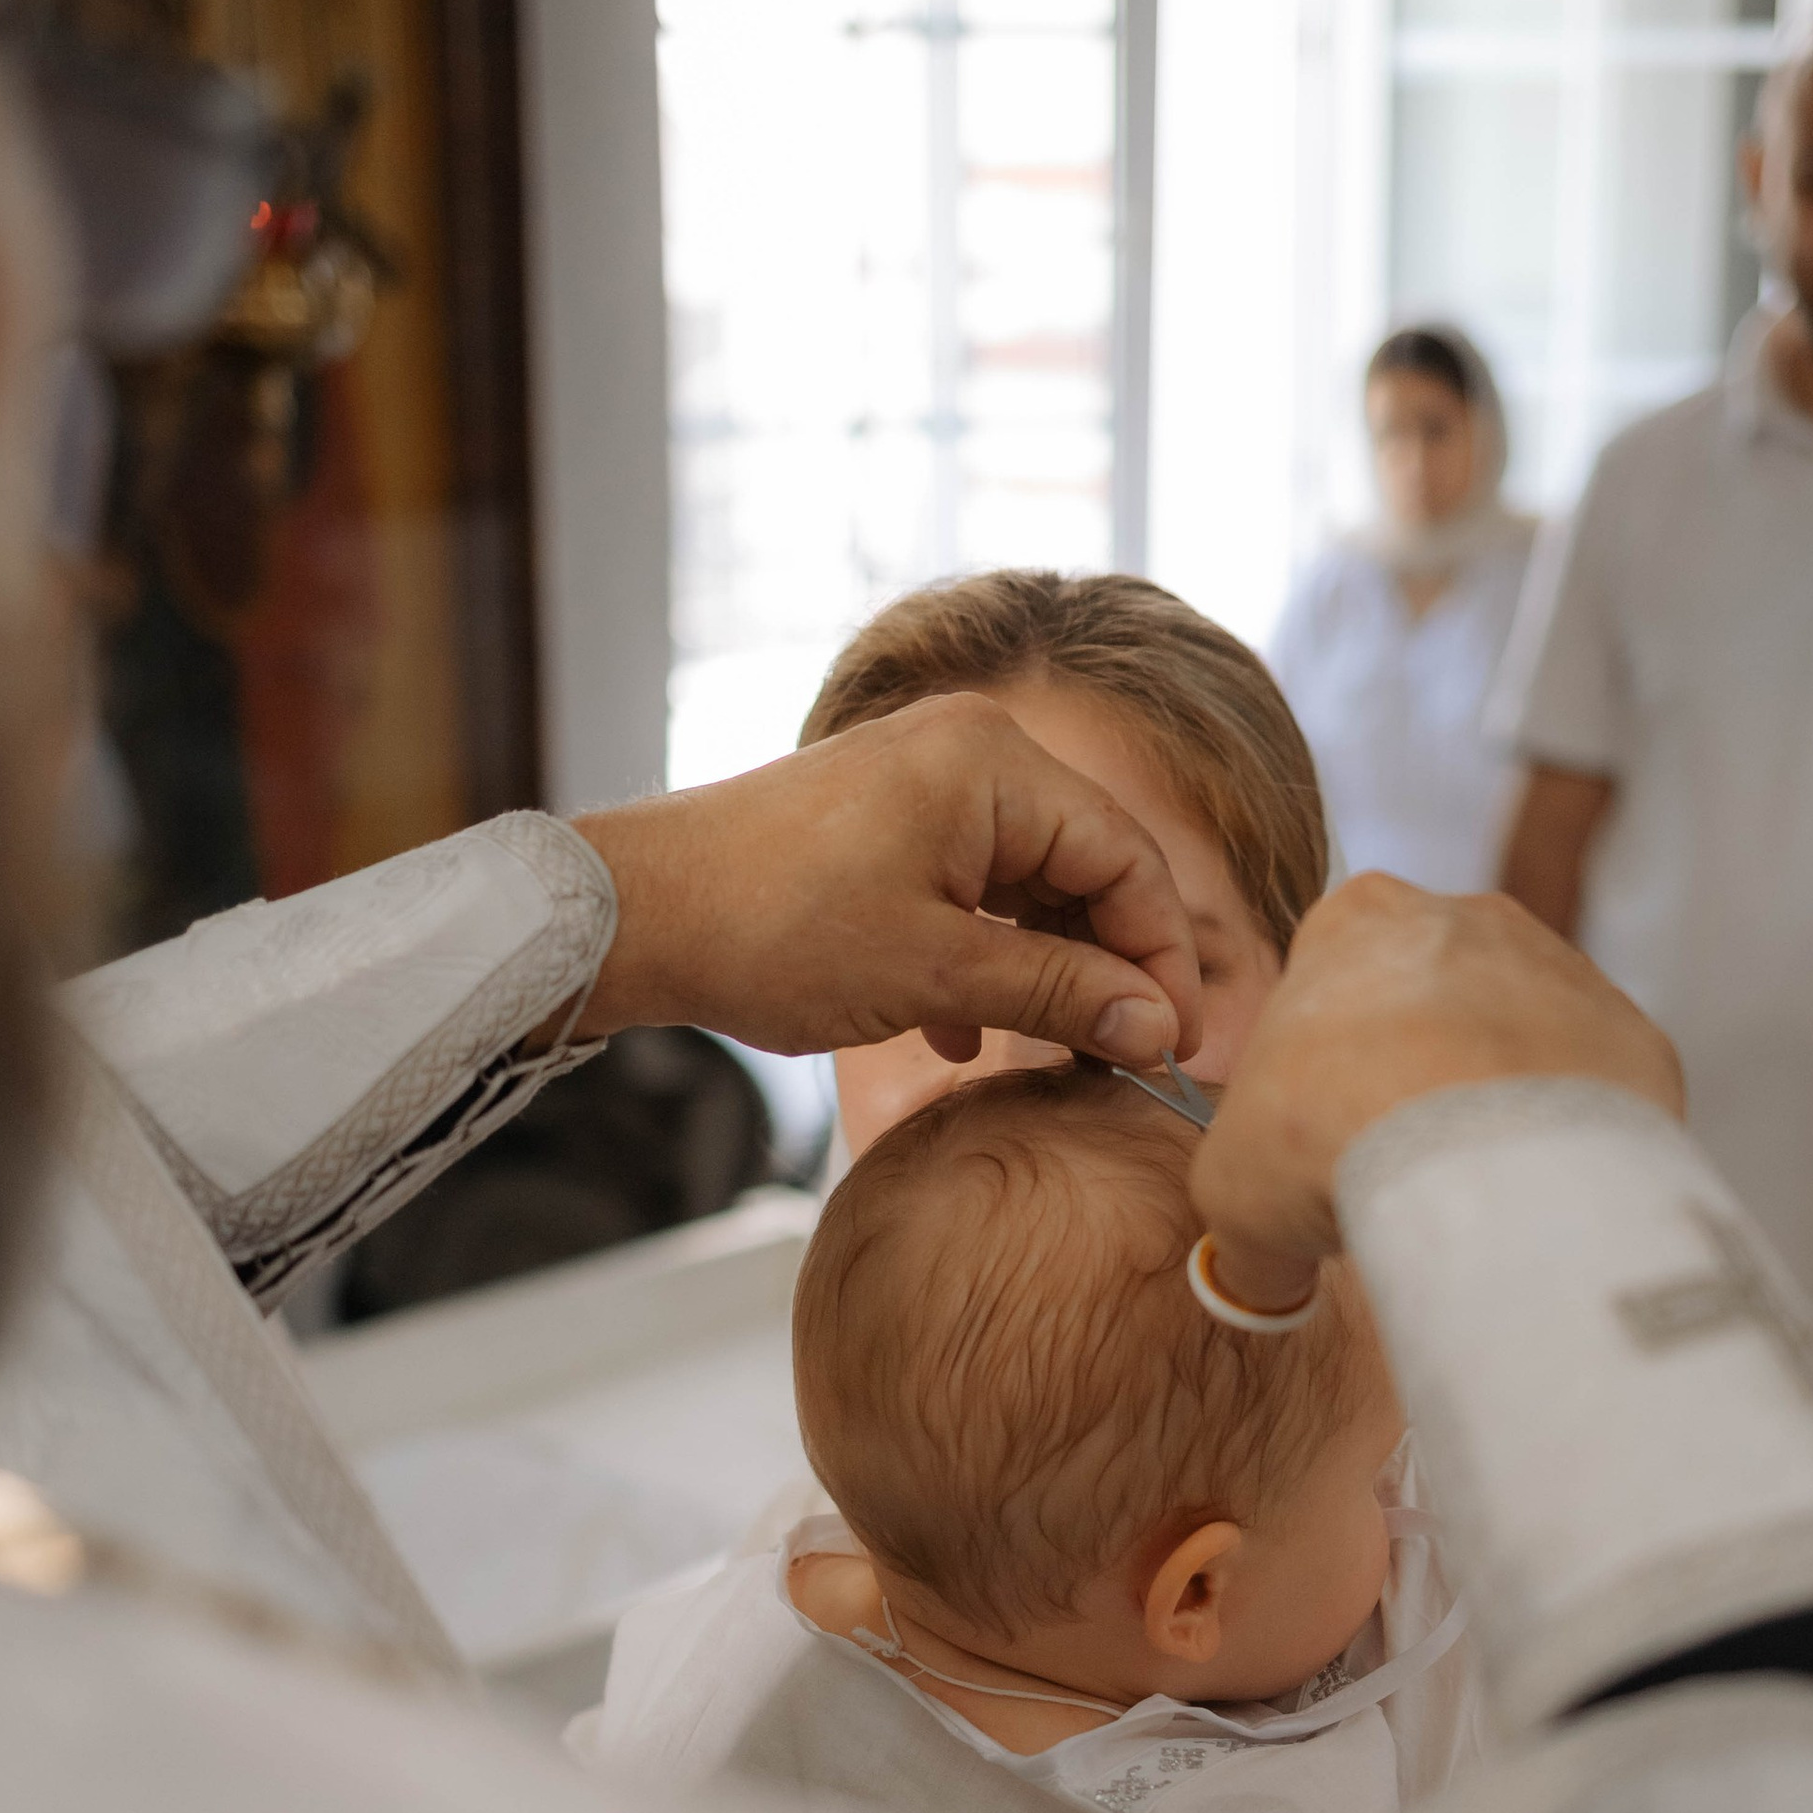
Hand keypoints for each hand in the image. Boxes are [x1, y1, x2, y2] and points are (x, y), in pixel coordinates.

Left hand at [570, 698, 1201, 1063]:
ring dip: (1044, 972)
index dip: (1163, 960)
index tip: (1173, 1045)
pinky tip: (962, 1036)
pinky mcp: (885, 823)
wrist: (638, 914)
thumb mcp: (933, 977)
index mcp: (994, 765)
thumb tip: (1156, 1030)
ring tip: (1056, 1057)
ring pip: (1028, 884)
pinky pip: (970, 889)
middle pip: (1087, 866)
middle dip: (1108, 968)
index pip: (1128, 859)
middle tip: (1126, 1059)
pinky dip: (983, 958)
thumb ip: (1058, 996)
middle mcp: (969, 753)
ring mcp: (923, 784)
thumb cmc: (774, 932)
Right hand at [1192, 876, 1682, 1311]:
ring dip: (1495, 1110)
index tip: (1322, 1139)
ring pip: (1520, 1044)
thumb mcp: (1234, 1189)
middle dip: (1416, 1082)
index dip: (1321, 1072)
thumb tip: (1263, 1276)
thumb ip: (1245, 1223)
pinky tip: (1538, 1200)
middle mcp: (1469, 919)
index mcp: (1359, 921)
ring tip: (1469, 1199)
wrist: (1479, 1156)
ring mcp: (1563, 969)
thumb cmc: (1332, 1136)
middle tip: (1394, 1173)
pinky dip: (1567, 1144)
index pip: (1332, 983)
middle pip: (1434, 1005)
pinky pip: (1594, 1095)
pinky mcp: (1632, 1036)